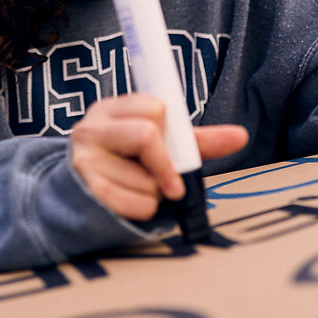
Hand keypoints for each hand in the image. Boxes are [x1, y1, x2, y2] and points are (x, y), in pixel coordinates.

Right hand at [69, 94, 247, 221]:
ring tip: (138, 189)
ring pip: (145, 177)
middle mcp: (90, 128)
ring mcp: (83, 160)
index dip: (170, 132)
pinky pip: (135, 203)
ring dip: (154, 192)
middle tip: (166, 182)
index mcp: (110, 110)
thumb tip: (241, 135)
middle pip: (147, 135)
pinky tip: (130, 203)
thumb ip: (196, 141)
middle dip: (165, 165)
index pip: (154, 107)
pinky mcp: (85, 191)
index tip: (170, 149)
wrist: (76, 196)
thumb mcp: (156, 146)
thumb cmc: (124, 165)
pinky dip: (145, 210)